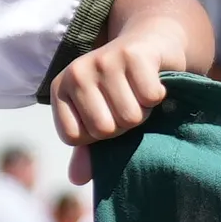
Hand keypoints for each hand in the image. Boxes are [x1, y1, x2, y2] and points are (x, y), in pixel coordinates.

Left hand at [52, 0, 203, 180]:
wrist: (154, 42)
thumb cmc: (124, 88)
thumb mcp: (101, 116)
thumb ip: (87, 149)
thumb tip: (76, 178)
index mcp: (61, 88)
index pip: (75, 137)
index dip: (99, 136)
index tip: (108, 115)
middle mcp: (77, 72)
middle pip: (104, 129)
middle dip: (125, 125)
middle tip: (129, 102)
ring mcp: (105, 60)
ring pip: (130, 117)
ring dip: (145, 112)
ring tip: (140, 92)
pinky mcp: (134, 54)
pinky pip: (150, 98)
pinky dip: (160, 96)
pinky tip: (155, 81)